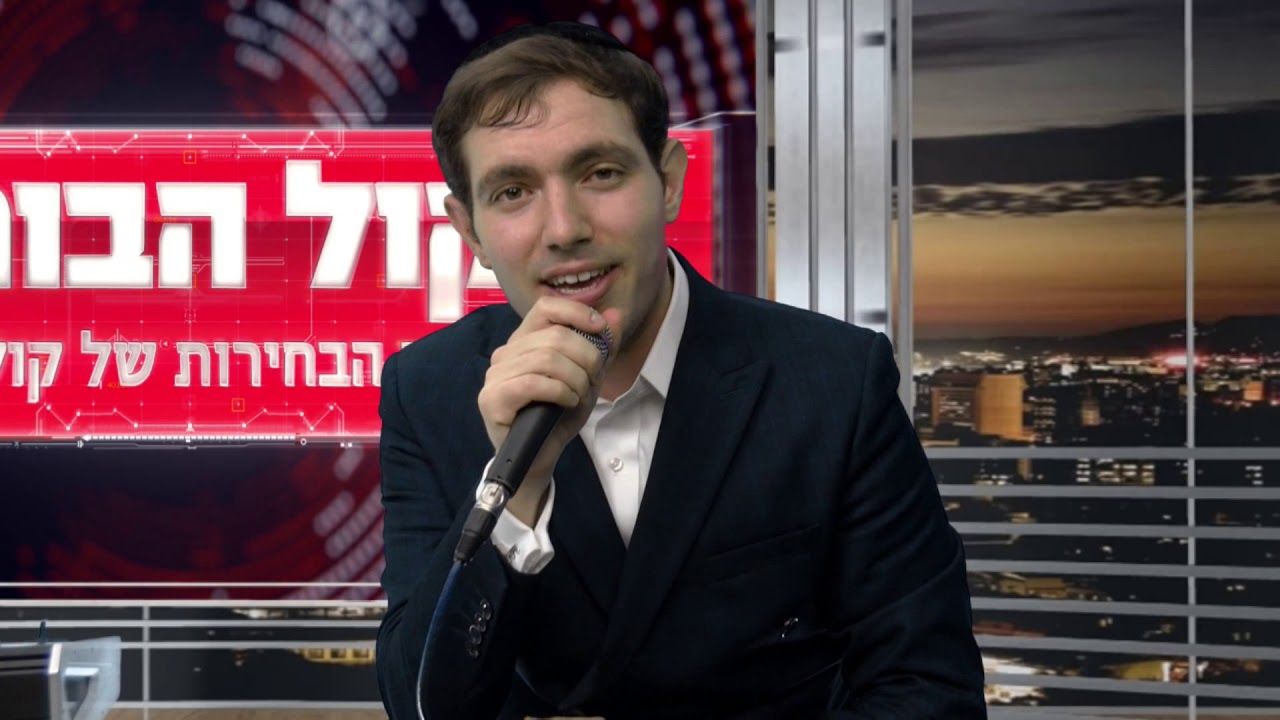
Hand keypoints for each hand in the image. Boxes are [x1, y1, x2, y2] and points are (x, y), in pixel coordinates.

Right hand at [477, 296, 618, 524]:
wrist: (540, 456)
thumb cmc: (558, 416)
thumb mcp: (588, 378)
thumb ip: (601, 348)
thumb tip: (615, 314)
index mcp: (525, 341)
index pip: (546, 307)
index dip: (576, 312)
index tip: (600, 329)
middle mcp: (505, 352)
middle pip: (554, 335)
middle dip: (586, 357)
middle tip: (593, 380)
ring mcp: (495, 375)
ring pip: (546, 358)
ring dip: (575, 378)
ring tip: (579, 395)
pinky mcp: (491, 398)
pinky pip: (532, 382)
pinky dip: (560, 391)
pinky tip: (567, 402)